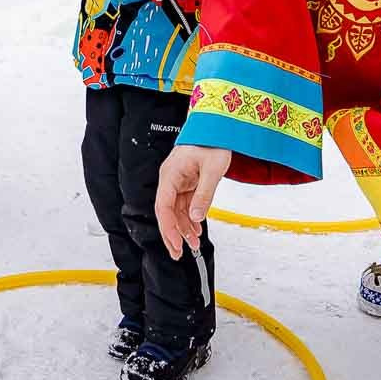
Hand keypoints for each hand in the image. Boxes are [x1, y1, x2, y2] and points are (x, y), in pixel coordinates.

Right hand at [155, 144, 231, 259]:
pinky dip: (190, 219)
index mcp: (170, 175)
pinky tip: (196, 231)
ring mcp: (177, 181)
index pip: (163, 207)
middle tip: (178, 253)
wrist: (217, 126)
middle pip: (166, 212)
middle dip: (172, 234)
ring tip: (192, 246)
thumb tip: (196, 218)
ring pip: (176, 211)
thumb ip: (204, 195)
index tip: (176, 244)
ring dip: (183, 229)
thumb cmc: (212, 141)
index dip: (168, 228)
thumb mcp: (212, 170)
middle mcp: (170, 179)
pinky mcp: (186, 182)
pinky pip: (184, 205)